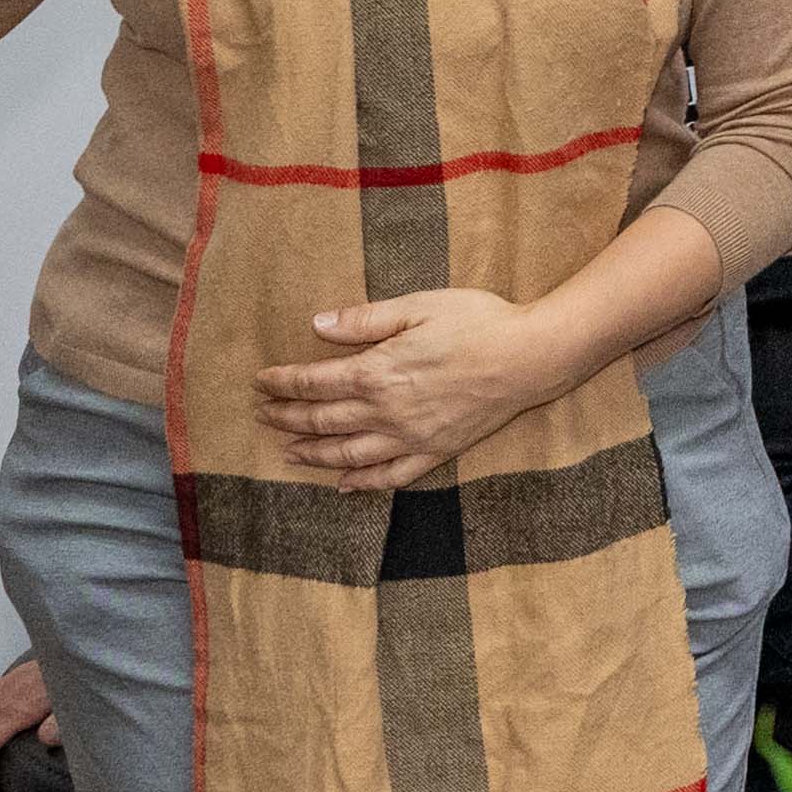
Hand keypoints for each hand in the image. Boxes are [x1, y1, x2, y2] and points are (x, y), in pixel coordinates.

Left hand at [258, 288, 564, 488]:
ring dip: (312, 455)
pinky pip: (390, 476)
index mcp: (377, 372)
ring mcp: (410, 437)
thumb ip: (365, 320)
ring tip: (289, 452)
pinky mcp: (435, 451)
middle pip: (322, 421)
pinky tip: (344, 486)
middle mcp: (386, 412)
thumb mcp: (418, 306)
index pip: (314, 382)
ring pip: (347, 455)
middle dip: (286, 418)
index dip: (282, 383)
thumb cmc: (478, 322)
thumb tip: (318, 325)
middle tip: (263, 415)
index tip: (261, 382)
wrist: (530, 357)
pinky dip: (362, 484)